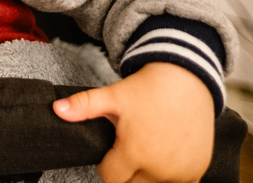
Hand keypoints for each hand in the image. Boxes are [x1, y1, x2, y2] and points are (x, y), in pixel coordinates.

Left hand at [53, 62, 213, 182]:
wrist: (187, 78)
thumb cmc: (148, 88)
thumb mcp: (113, 96)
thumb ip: (84, 106)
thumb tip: (55, 109)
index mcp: (135, 153)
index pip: (110, 177)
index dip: (107, 163)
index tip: (114, 147)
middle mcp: (159, 168)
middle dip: (127, 170)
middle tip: (132, 145)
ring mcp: (181, 172)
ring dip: (148, 175)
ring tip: (149, 149)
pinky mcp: (197, 171)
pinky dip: (170, 178)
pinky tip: (167, 158)